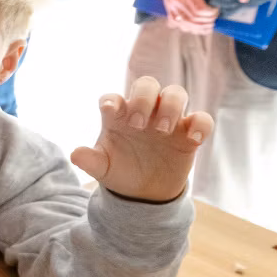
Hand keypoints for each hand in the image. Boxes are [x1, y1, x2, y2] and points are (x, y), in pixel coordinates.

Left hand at [70, 76, 213, 203]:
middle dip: (143, 98)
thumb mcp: (102, 168)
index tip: (109, 111)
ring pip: (176, 93)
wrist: (143, 192)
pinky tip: (193, 139)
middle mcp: (144, 111)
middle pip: (147, 84)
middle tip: (138, 124)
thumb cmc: (119, 171)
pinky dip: (200, 124)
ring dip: (170, 105)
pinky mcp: (188, 132)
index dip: (111, 100)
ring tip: (162, 130)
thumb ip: (89, 160)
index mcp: (118, 116)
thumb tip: (75, 154)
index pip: (113, 98)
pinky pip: (202, 118)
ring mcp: (168, 119)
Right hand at [155, 0, 217, 27]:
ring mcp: (171, 7)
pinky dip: (186, 28)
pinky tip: (194, 28)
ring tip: (208, 27)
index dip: (210, 13)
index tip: (217, 9)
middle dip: (207, 22)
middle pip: (193, 19)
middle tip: (215, 19)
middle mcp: (176, 2)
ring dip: (198, 28)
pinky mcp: (168, 9)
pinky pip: (176, 24)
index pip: (199, 9)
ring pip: (185, 24)